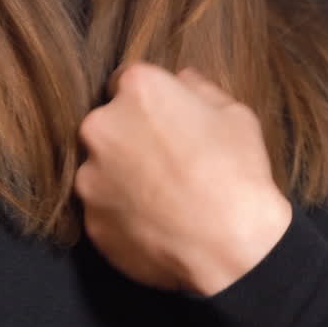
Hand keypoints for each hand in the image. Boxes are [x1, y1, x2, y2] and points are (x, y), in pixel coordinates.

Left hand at [73, 61, 293, 294]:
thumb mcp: (234, 112)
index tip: (163, 117)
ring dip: (124, 176)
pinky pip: (105, 209)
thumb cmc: (236, 172)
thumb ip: (199, 89)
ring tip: (164, 196)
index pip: (127, 81)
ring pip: (102, 168)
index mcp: (138, 91)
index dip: (148, 100)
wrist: (230, 245)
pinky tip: (158, 221)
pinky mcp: (91, 222)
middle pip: (109, 124)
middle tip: (167, 158)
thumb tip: (183, 81)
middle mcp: (102, 128)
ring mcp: (91, 178)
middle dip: (131, 136)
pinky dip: (124, 213)